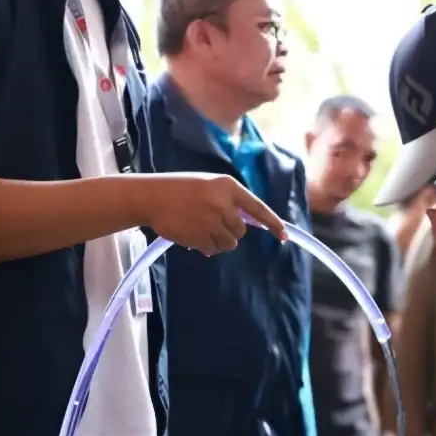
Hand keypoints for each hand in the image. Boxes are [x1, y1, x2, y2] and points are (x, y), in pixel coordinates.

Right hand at [132, 173, 287, 255]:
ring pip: (228, 243)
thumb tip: (248, 224)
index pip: (258, 208)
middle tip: (212, 222)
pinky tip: (193, 235)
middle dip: (230, 231)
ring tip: (201, 228)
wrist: (151, 197)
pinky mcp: (199, 237)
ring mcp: (211, 222)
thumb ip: (230, 202)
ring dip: (219, 241)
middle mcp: (223, 204)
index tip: (284, 236)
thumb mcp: (210, 185)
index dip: (273, 223)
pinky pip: (212, 250)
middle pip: (241, 231)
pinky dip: (206, 247)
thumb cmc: (181, 189)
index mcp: (228, 187)